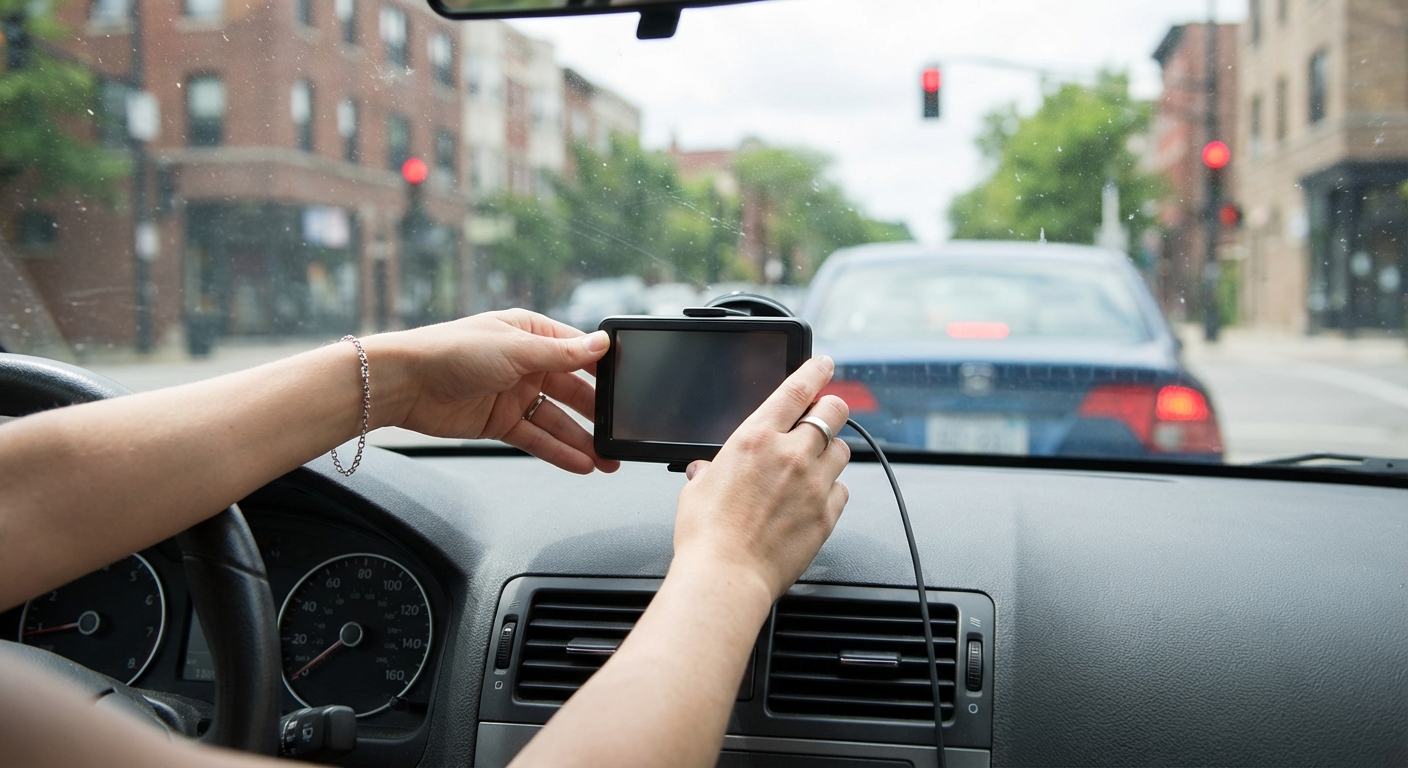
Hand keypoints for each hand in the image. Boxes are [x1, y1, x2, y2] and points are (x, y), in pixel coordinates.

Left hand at [362, 309, 619, 474]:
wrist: (404, 383)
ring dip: (582, 440)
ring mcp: (513, 394)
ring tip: (608, 461)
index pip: (577, 351)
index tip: (629, 389)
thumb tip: (602, 343)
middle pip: (572, 391)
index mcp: (531, 333)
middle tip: (622, 433)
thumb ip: (561, 353)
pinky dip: (558, 452)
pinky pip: (536, 439)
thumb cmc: (452, 351)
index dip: (603, 371)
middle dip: (598, 414)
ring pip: (557, 420)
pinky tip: (581, 464)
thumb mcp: (514, 349)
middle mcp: (526, 364)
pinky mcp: (500, 422)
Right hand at [671, 356, 850, 599]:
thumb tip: (707, 471)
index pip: (796, 389)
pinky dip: (832, 491)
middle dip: (830, 409)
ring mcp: (814, 484)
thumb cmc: (705, 535)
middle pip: (833, 411)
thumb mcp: (698, 488)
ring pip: (842, 450)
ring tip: (812, 467)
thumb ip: (710, 470)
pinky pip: (842, 490)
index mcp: (756, 438)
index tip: (823, 364)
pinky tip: (813, 501)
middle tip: (823, 416)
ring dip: (830, 452)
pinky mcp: (827, 515)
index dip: (815, 370)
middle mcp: (791, 454)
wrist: (726, 576)